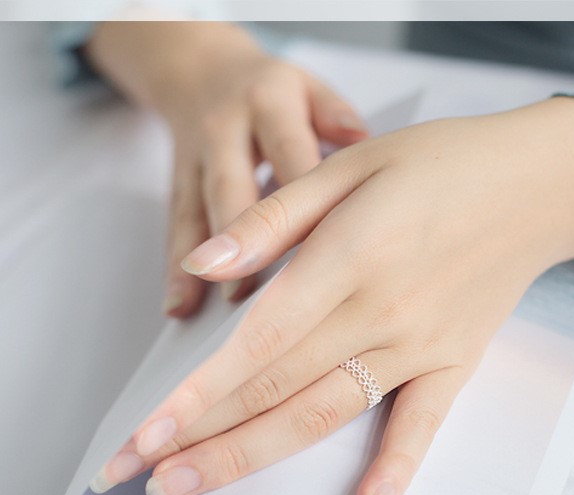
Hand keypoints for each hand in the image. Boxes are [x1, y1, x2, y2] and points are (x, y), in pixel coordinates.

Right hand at [84, 21, 367, 315]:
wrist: (199, 70)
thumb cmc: (272, 94)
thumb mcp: (309, 88)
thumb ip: (335, 115)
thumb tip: (362, 141)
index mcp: (269, 103)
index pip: (290, 152)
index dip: (306, 199)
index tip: (327, 245)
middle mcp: (225, 130)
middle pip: (234, 188)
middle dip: (248, 240)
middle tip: (269, 289)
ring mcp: (196, 161)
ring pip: (199, 215)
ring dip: (212, 265)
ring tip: (228, 309)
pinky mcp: (178, 187)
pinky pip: (176, 229)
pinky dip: (176, 273)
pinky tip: (179, 307)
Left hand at [92, 97, 573, 494]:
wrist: (534, 186)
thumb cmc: (440, 165)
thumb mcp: (350, 165)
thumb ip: (274, 217)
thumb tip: (204, 267)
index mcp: (351, 255)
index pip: (258, 338)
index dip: (197, 390)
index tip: (145, 432)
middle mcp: (384, 310)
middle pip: (279, 386)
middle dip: (204, 435)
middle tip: (142, 475)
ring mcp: (422, 344)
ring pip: (328, 412)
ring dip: (256, 454)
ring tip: (193, 486)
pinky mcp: (455, 364)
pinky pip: (425, 424)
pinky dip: (399, 467)